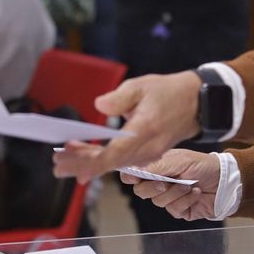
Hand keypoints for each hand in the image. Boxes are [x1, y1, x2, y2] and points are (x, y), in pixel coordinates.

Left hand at [52, 72, 202, 181]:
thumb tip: (100, 105)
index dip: (95, 163)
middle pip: (111, 163)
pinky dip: (102, 159)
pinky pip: (121, 160)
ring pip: (114, 164)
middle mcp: (148, 148)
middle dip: (82, 165)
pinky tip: (84, 155)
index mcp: (146, 130)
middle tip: (57, 164)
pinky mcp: (147, 154)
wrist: (195, 103)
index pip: (117, 153)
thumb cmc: (168, 92)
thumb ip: (120, 97)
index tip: (76, 167)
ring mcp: (149, 154)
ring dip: (89, 162)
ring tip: (63, 160)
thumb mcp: (142, 86)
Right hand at [119, 149, 221, 219]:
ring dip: (175, 193)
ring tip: (190, 185)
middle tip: (167, 183)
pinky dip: (186, 200)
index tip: (133, 178)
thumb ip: (156, 167)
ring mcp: (169, 197)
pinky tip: (196, 193)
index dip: (130, 177)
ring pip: (158, 202)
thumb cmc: (204, 165)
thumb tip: (132, 171)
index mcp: (157, 167)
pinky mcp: (180, 210)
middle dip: (154, 187)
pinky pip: (174, 209)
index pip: (134, 174)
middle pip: (141, 191)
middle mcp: (160, 182)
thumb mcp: (180, 161)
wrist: (226, 180)